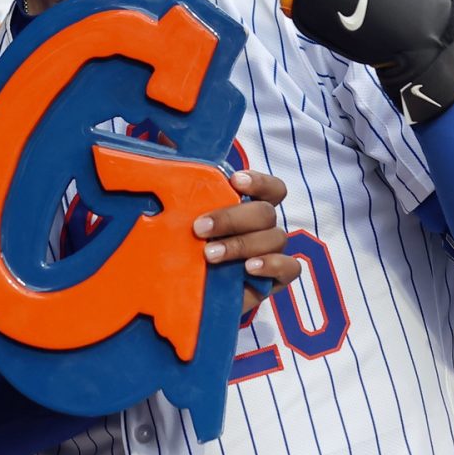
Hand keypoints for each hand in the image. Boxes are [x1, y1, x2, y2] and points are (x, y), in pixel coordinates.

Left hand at [195, 169, 300, 313]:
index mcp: (249, 207)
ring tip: (210, 255)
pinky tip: (249, 268)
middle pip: (265, 213)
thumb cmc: (185, 252)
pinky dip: (272, 265)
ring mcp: (272, 253)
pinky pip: (289, 268)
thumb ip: (183, 195)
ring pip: (275, 238)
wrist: (185, 297)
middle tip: (200, 228)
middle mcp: (263, 228)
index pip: (270, 189)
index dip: (258, 182)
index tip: (234, 181)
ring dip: (242, 244)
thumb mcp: (181, 224)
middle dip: (231, 219)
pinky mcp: (276, 279)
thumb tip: (164, 157)